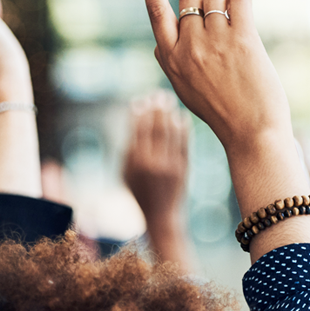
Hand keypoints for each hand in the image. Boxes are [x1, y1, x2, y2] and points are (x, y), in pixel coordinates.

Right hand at [122, 92, 192, 222]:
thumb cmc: (139, 192)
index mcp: (134, 162)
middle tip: (158, 95)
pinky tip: (181, 118)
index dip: (139, 112)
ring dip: (170, 114)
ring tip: (169, 102)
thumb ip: (128, 149)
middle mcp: (152, 162)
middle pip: (156, 127)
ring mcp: (170, 165)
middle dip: (157, 108)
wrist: (160, 215)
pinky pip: (184, 143)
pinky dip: (183, 128)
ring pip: (171, 132)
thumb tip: (135, 121)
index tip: (141, 101)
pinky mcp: (183, 168)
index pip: (137, 130)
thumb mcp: (125, 173)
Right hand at [134, 0, 290, 153]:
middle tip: (222, 27)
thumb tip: (162, 41)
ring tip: (237, 31)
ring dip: (228, 3)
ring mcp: (212, 42)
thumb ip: (172, 62)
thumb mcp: (184, 90)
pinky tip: (248, 19)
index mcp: (169, 58)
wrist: (251, 133)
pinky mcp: (241, 39)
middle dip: (207, 2)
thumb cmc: (221, 112)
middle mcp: (186, 47)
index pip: (155, 11)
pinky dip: (244, 0)